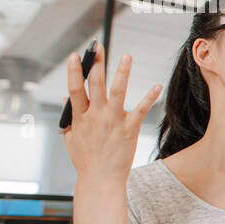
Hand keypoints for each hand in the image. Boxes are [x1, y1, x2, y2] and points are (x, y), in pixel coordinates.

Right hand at [61, 42, 162, 186]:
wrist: (101, 179)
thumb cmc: (86, 160)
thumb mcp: (70, 138)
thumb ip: (70, 119)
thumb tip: (68, 101)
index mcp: (79, 117)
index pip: (74, 88)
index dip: (74, 71)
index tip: (75, 55)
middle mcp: (96, 115)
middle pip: (95, 84)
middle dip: (96, 63)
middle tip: (98, 45)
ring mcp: (113, 120)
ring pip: (118, 91)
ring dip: (122, 72)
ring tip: (127, 56)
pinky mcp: (129, 128)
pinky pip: (141, 109)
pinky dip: (149, 97)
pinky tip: (156, 85)